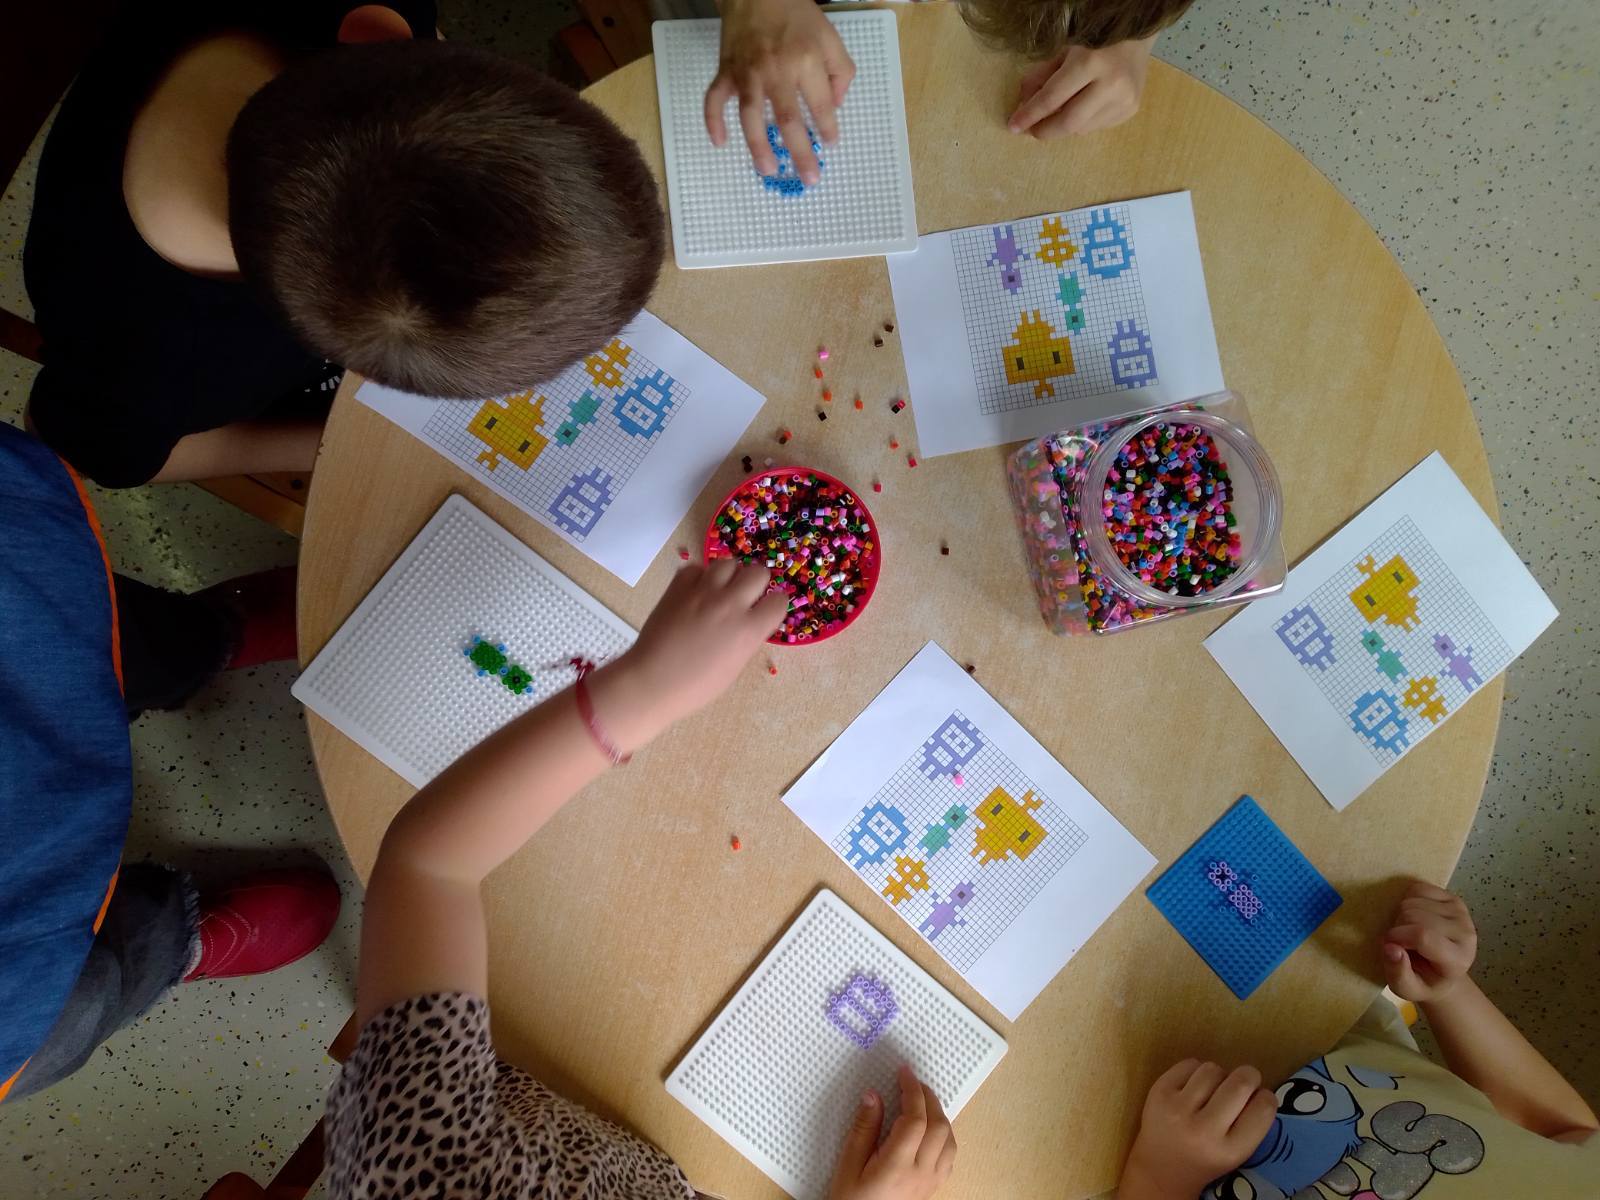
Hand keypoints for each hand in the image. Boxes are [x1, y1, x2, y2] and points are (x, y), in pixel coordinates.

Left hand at [606, 560, 785, 739]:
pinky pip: (696, 568)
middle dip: (755, 584)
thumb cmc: (696, 686)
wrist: (652, 681)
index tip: (765, 611)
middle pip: (758, 572)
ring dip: (729, 576)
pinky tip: (696, 592)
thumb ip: (748, 637)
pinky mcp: (678, 586)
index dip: (774, 605)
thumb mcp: (735, 666)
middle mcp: (730, 604)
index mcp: (749, 630)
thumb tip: (751, 620)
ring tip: (719, 590)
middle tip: (744, 597)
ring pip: (728, 563)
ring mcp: (703, 591)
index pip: (779, 601)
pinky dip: (699, 577)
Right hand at [705, 0, 854, 182]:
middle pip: (788, 119)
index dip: (828, 128)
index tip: (830, 144)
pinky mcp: (727, 72)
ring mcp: (747, 73)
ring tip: (768, 170)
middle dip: (800, 152)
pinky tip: (719, 142)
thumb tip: (834, 106)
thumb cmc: (796, 14)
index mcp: (805, 61)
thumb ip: (840, 72)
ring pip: (750, 116)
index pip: (821, 105)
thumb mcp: (830, 36)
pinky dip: (713, 121)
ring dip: (758, 146)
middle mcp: (776, 71)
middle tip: (809, 178)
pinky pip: (715, 99)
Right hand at [828, 1066, 955, 1199]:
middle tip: (912, 1082)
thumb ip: (863, 1129)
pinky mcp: (933, 1189)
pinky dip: (944, 1135)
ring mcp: (930, 1183)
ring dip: (939, 1116)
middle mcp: (921, 1174)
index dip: (912, 1090)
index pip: (915, 1119)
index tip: (904, 1072)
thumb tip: (873, 1095)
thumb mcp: (848, 1165)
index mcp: (897, 1166)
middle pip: (938, 1126)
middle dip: (928, 1098)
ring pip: (949, 1141)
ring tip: (921, 1102)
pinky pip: (949, 1157)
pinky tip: (929, 1130)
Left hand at [1009, 35, 1155, 138]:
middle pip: (1068, 122)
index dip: (1029, 114)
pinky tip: (1083, 105)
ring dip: (1063, 124)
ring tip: (1060, 109)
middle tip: (1032, 129)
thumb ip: (1042, 77)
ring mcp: (1124, 100)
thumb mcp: (1064, 50)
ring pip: (1081, 129)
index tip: (1013, 125)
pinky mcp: (1130, 110)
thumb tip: (1023, 106)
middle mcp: (1110, 84)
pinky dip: (1082, 122)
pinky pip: (1096, 127)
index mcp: (1090, 62)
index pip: (1052, 98)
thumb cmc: (1095, 40)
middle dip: (1045, 130)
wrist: (1136, 36)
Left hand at [1119, 1060, 1275, 1198]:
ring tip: (1213, 1090)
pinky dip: (1196, 1071)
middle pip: (1240, 1083)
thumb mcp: (1236, 1153)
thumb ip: (1251, 1123)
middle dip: (1249, 1076)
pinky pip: (1189, 1064)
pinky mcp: (1159, 1092)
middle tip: (1244, 1082)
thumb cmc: (1205, 1159)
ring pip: (1213, 1069)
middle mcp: (1204, 1130)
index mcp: (1230, 1151)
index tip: (1260, 1098)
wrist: (1160, 1169)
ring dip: (1220, 1075)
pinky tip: (1193, 1087)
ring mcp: (1178, 1109)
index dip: (1266, 1097)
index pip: (1263, 1109)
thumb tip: (1258, 1085)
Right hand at [1382, 880, 1477, 1003]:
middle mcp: (1466, 933)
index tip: (1389, 946)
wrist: (1443, 973)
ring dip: (1401, 916)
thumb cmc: (1424, 982)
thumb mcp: (1407, 989)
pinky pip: (1417, 888)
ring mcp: (1460, 913)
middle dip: (1398, 927)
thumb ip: (1397, 973)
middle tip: (1401, 943)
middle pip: (1414, 915)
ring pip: (1412, 902)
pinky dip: (1407, 900)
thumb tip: (1390, 948)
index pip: (1423, 936)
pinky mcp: (1453, 899)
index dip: (1398, 936)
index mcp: (1458, 959)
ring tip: (1407, 932)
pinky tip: (1413, 917)